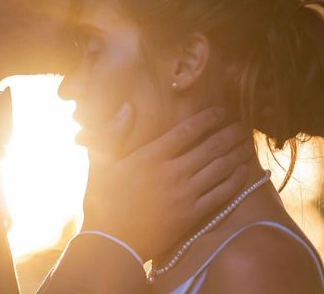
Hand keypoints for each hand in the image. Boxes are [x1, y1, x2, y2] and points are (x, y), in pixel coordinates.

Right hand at [81, 103, 252, 259]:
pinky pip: (221, 194)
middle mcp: (171, 172)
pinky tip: (244, 171)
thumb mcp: (101, 162)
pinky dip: (236, 180)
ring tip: (246, 144)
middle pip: (210, 147)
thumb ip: (114, 133)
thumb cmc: (103, 199)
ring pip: (220, 168)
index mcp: (150, 157)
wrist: (113, 241)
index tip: (221, 112)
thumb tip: (127, 108)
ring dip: (236, 153)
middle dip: (229, 133)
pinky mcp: (192, 214)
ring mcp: (184, 194)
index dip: (207, 119)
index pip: (186, 131)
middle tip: (242, 125)